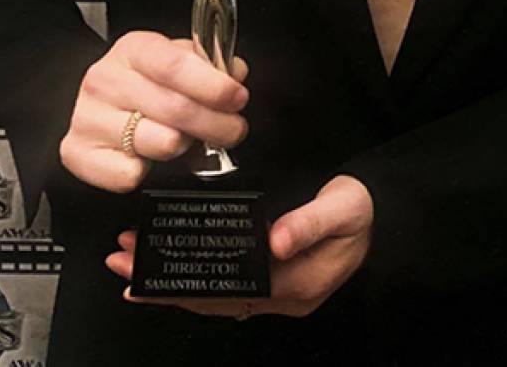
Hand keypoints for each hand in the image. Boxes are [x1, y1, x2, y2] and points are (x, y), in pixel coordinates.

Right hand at [59, 31, 249, 193]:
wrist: (88, 103)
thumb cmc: (139, 82)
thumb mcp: (171, 60)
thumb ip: (207, 64)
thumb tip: (235, 73)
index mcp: (133, 49)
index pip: (175, 65)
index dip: (213, 85)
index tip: (237, 97)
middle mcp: (105, 80)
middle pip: (176, 109)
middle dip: (217, 124)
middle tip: (234, 130)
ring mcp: (88, 117)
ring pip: (160, 143)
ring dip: (184, 146)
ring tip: (184, 138)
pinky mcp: (77, 153)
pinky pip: (130, 174)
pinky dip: (148, 171)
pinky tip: (147, 156)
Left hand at [106, 174, 373, 318]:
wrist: (386, 216)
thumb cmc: (362, 209)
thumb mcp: (344, 207)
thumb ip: (310, 221)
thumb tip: (274, 240)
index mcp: (294, 285)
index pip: (224, 290)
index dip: (180, 283)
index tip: (140, 271)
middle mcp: (280, 299)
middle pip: (211, 297)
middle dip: (162, 282)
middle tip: (119, 262)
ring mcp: (277, 294)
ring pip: (215, 296)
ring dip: (173, 282)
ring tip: (132, 266)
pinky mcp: (276, 281)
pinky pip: (227, 289)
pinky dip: (196, 281)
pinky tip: (175, 271)